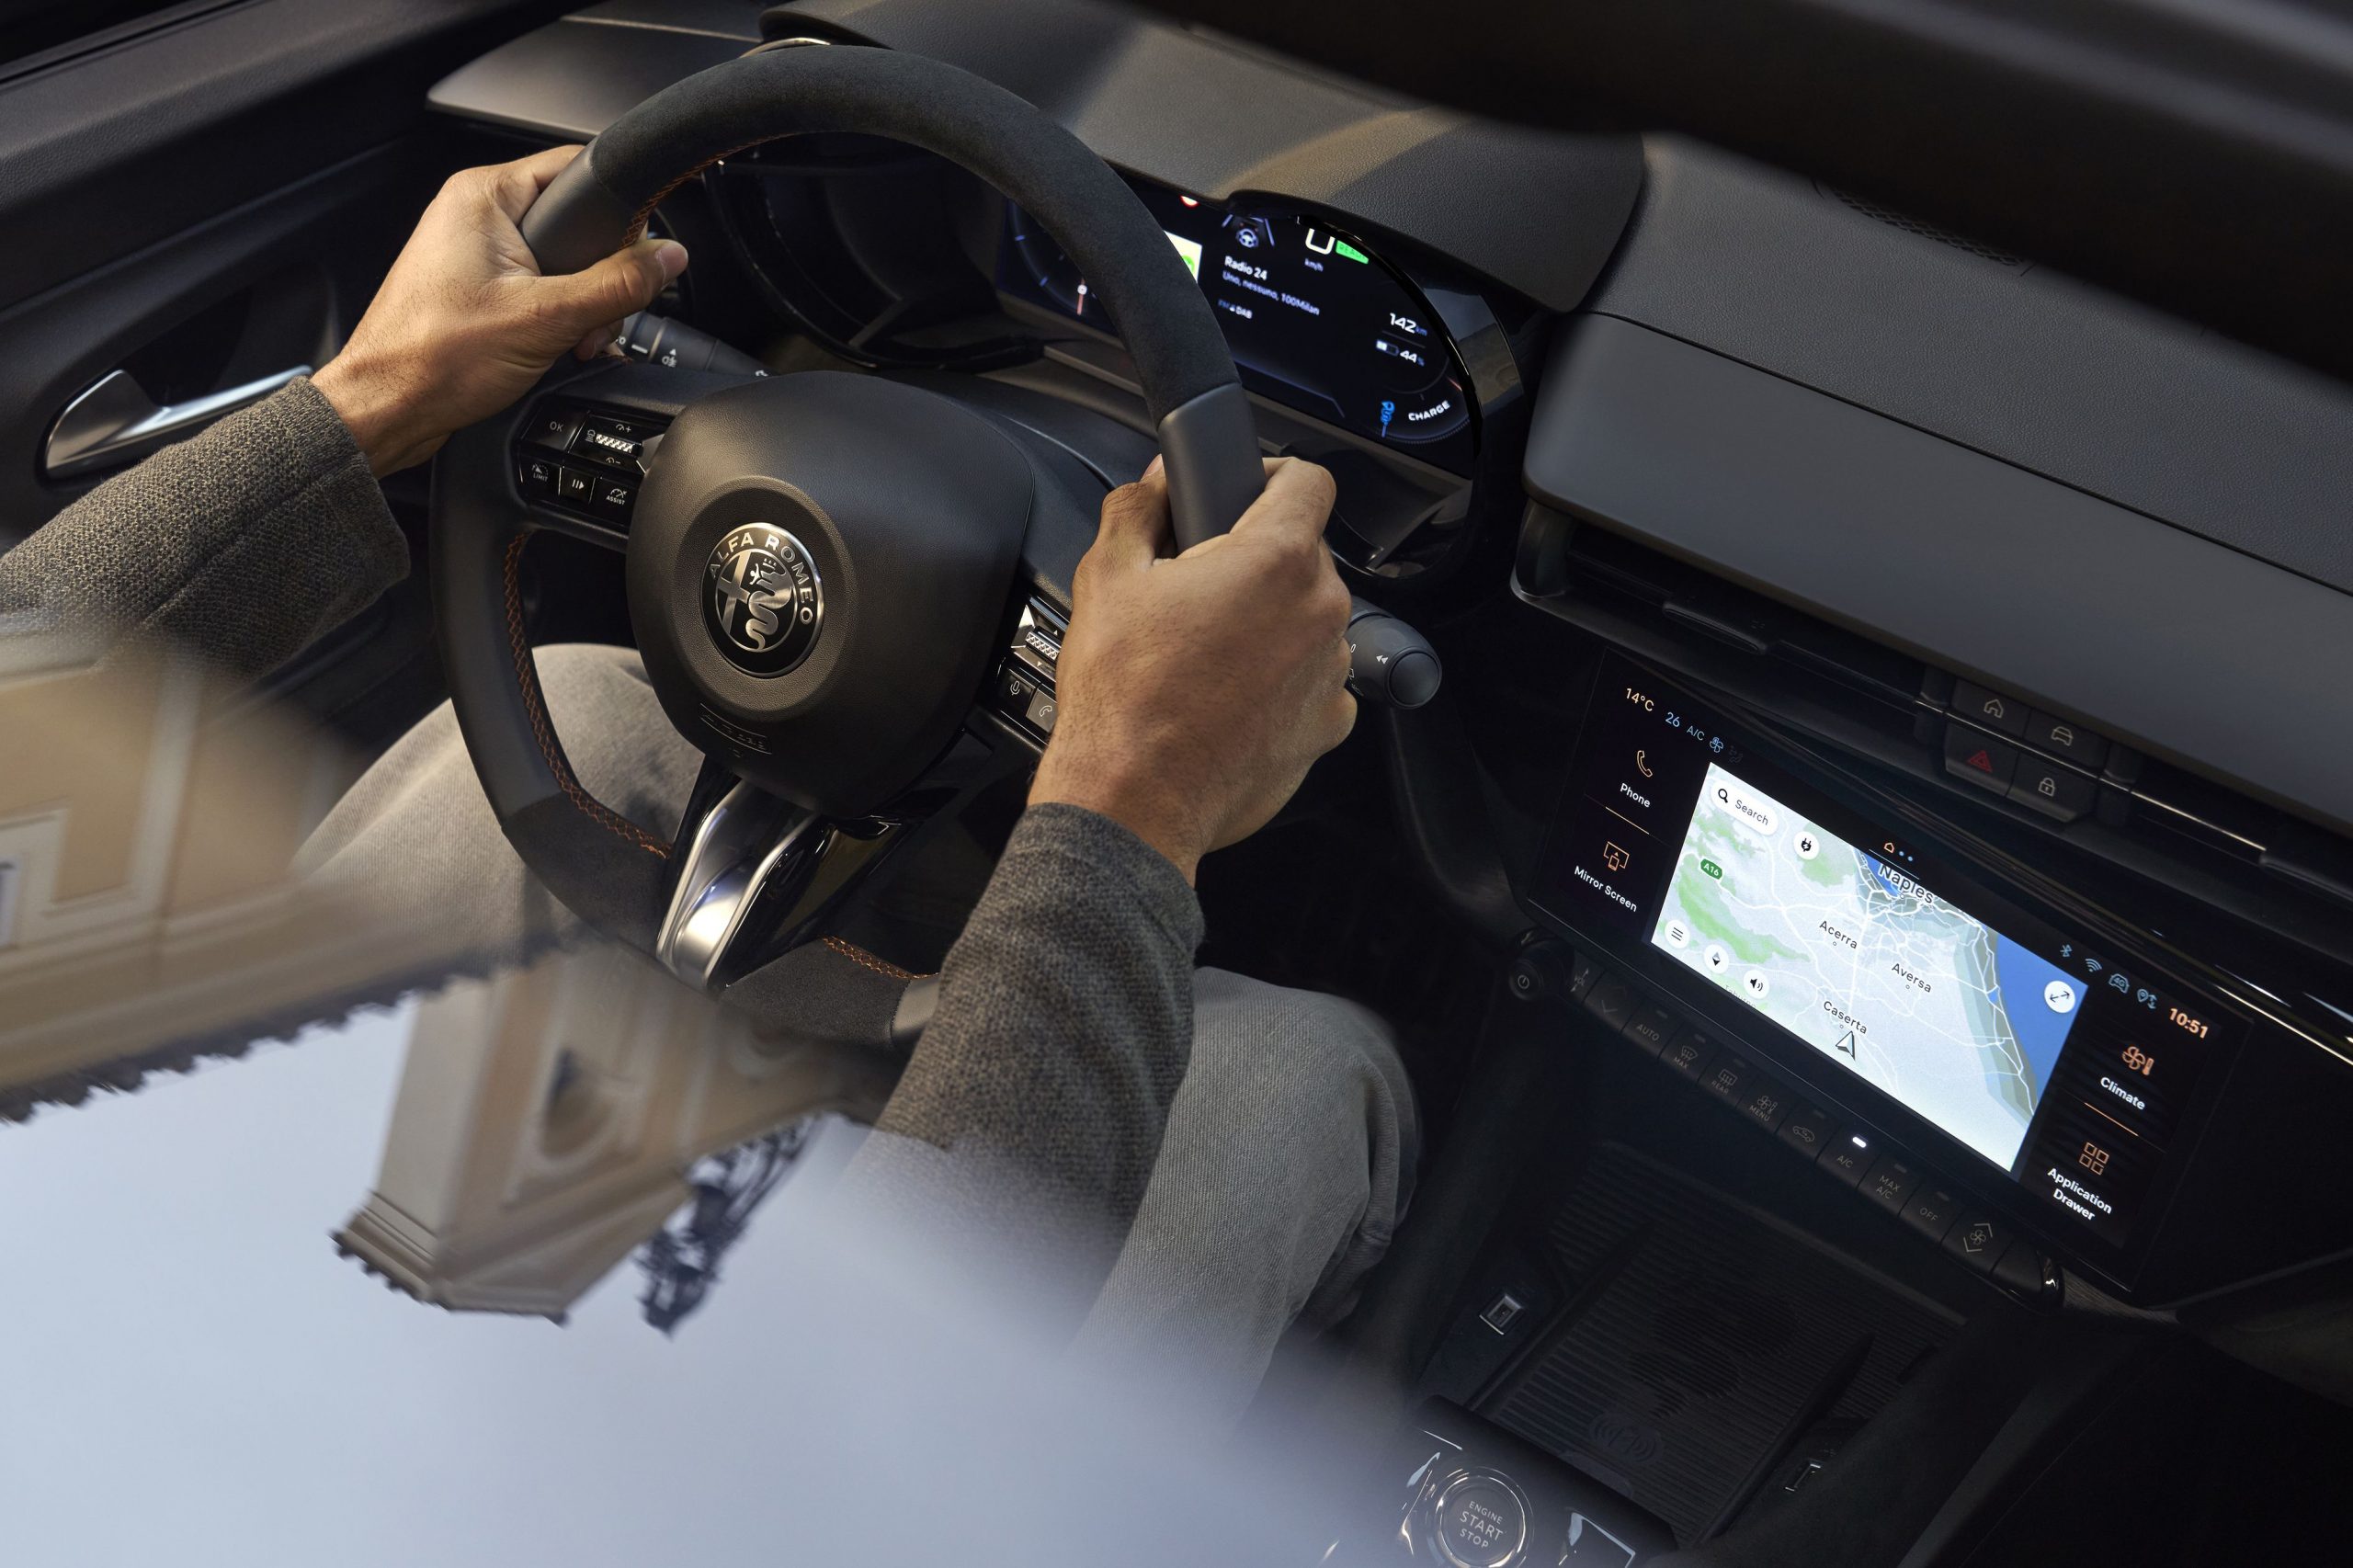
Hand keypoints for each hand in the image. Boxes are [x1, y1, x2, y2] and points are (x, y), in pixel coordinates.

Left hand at [311, 145, 688, 474]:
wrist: (388, 409)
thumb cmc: (432, 359)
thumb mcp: (546, 318)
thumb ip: (616, 285)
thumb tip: (667, 259)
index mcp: (485, 197)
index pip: (576, 168)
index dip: (616, 210)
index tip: (636, 251)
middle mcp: (477, 216)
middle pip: (577, 224)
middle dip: (600, 279)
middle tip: (591, 317)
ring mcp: (477, 254)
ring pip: (564, 265)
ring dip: (583, 308)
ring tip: (570, 341)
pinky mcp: (480, 290)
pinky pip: (542, 292)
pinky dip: (560, 321)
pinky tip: (558, 348)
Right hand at [1030, 457, 1355, 882]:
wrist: (1134, 801)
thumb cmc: (1124, 698)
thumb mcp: (1106, 577)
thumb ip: (1135, 509)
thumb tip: (1151, 486)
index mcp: (1275, 560)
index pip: (1307, 480)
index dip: (1268, 474)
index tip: (1241, 490)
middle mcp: (1320, 611)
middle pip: (1303, 553)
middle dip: (1254, 559)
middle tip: (1197, 587)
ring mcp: (1331, 672)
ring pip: (1308, 618)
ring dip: (1269, 621)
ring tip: (1208, 652)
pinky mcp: (1329, 724)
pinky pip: (1312, 680)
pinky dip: (1280, 681)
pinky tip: (1229, 697)